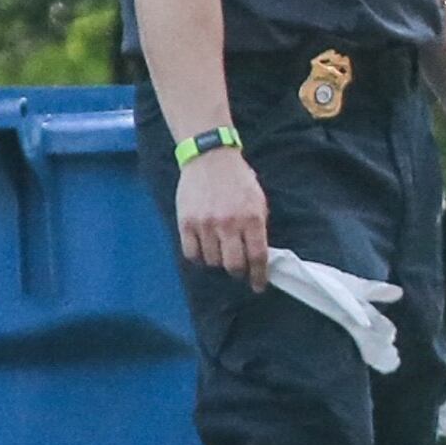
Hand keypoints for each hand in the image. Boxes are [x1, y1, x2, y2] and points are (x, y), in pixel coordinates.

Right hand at [176, 146, 272, 287]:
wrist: (210, 158)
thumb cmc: (238, 180)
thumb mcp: (258, 201)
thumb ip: (258, 228)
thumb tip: (259, 255)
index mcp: (252, 218)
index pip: (258, 256)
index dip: (259, 276)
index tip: (259, 286)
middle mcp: (229, 224)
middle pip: (233, 264)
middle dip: (239, 273)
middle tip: (239, 272)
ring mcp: (205, 224)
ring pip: (212, 261)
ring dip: (218, 263)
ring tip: (221, 253)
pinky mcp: (186, 222)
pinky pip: (191, 253)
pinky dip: (198, 257)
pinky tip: (204, 251)